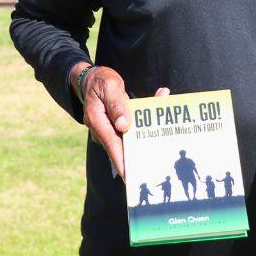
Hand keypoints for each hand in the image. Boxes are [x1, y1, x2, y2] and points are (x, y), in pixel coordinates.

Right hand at [72, 62, 167, 177]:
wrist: (93, 79)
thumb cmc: (101, 81)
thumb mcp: (109, 86)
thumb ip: (116, 104)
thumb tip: (123, 125)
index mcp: (97, 120)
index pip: (111, 144)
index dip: (121, 161)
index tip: (129, 176)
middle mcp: (102, 129)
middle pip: (121, 147)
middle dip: (136, 158)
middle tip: (151, 171)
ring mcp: (110, 130)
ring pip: (130, 139)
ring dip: (145, 139)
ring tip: (162, 149)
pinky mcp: (117, 128)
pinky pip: (132, 130)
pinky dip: (145, 125)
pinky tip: (161, 117)